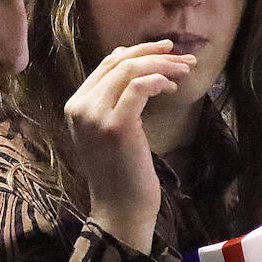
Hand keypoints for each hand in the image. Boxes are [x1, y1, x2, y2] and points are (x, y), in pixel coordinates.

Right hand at [65, 41, 194, 253]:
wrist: (120, 210)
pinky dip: (159, 80)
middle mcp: (80, 107)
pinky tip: (172, 88)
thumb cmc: (121, 173)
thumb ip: (115, 101)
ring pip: (131, 70)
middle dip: (155, 54)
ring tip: (186, 72)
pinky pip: (140, 87)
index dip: (138, 51)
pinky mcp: (117, 126)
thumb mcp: (110, 131)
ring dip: (164, 66)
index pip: (107, 64)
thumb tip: (135, 66)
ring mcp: (96, 116)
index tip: (166, 52)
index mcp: (75, 106)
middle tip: (184, 58)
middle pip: (119, 62)